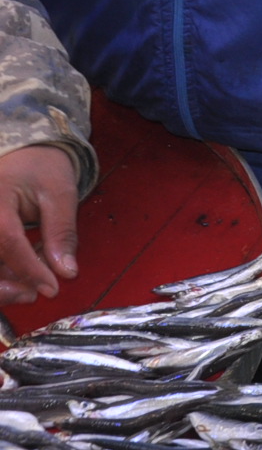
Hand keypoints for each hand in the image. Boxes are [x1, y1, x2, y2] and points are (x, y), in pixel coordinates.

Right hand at [0, 145, 78, 304]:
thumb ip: (62, 233)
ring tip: (31, 291)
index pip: (7, 241)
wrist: (24, 153)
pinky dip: (2, 275)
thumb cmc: (42, 168)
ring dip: (1, 285)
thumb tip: (67, 272)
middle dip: (2, 286)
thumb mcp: (60, 194)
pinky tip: (23, 278)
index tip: (52, 289)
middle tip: (34, 295)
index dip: (29, 270)